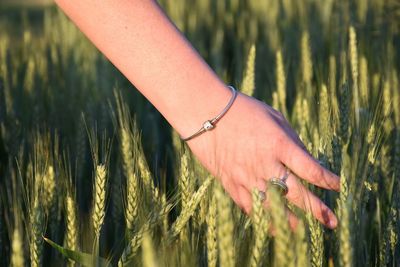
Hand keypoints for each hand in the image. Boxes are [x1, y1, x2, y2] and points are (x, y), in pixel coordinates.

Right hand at [186, 91, 339, 228]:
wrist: (205, 113)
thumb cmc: (243, 110)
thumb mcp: (274, 117)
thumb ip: (292, 140)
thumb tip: (306, 160)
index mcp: (278, 144)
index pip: (310, 169)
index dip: (327, 180)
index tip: (337, 186)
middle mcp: (265, 164)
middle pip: (296, 193)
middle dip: (316, 209)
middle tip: (332, 221)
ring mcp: (247, 176)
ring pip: (273, 206)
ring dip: (291, 220)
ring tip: (303, 230)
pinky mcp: (231, 183)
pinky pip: (250, 207)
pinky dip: (263, 218)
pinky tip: (274, 227)